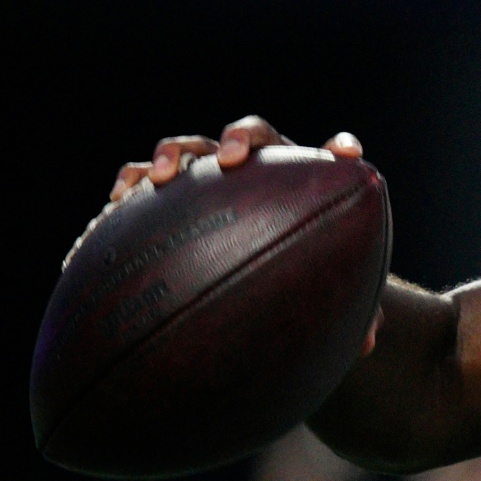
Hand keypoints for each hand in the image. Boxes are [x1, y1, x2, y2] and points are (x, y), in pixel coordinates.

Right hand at [104, 117, 378, 353]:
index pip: (328, 156)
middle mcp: (256, 168)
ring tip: (156, 179)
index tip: (348, 157)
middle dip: (242, 139)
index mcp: (301, 183)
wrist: (250, 271)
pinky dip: (127, 186)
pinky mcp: (167, 194)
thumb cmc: (294, 278)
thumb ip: (349, 311)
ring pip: (189, 148)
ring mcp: (208, 175)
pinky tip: (112, 207)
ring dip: (171, 154)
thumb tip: (368, 344)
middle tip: (233, 159)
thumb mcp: (320, 295)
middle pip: (253, 136)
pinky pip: (139, 183)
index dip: (339, 150)